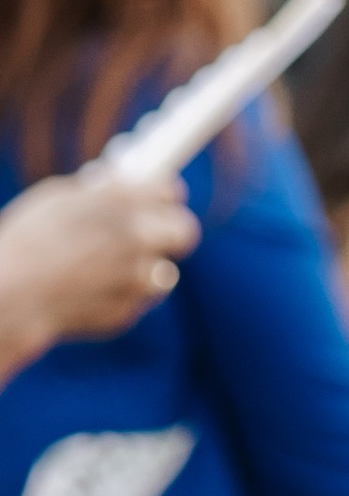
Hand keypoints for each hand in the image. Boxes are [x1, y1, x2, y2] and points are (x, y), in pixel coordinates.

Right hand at [0, 167, 197, 366]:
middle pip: (185, 231)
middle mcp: (137, 237)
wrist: (16, 289)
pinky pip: (139, 298)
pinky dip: (125, 292)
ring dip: (147, 266)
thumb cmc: (31, 237)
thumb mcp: (62, 196)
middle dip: (173, 229)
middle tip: (157, 230)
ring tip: (112, 264)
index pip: (171, 190)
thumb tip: (124, 185)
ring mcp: (137, 278)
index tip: (163, 197)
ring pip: (165, 271)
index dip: (166, 194)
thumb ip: (102, 193)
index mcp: (121, 200)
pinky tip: (95, 287)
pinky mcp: (130, 309)